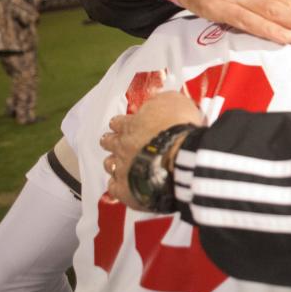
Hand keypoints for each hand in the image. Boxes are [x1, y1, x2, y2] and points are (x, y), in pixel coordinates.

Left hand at [100, 91, 203, 210]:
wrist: (182, 157)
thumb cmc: (179, 128)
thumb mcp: (175, 102)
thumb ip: (162, 101)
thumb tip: (158, 101)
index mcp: (130, 125)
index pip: (118, 122)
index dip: (121, 123)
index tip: (123, 124)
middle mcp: (122, 146)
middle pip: (108, 143)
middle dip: (112, 142)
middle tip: (117, 143)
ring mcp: (122, 168)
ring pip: (109, 165)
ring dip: (115, 164)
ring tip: (123, 165)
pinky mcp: (126, 190)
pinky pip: (115, 190)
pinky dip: (120, 188)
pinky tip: (127, 187)